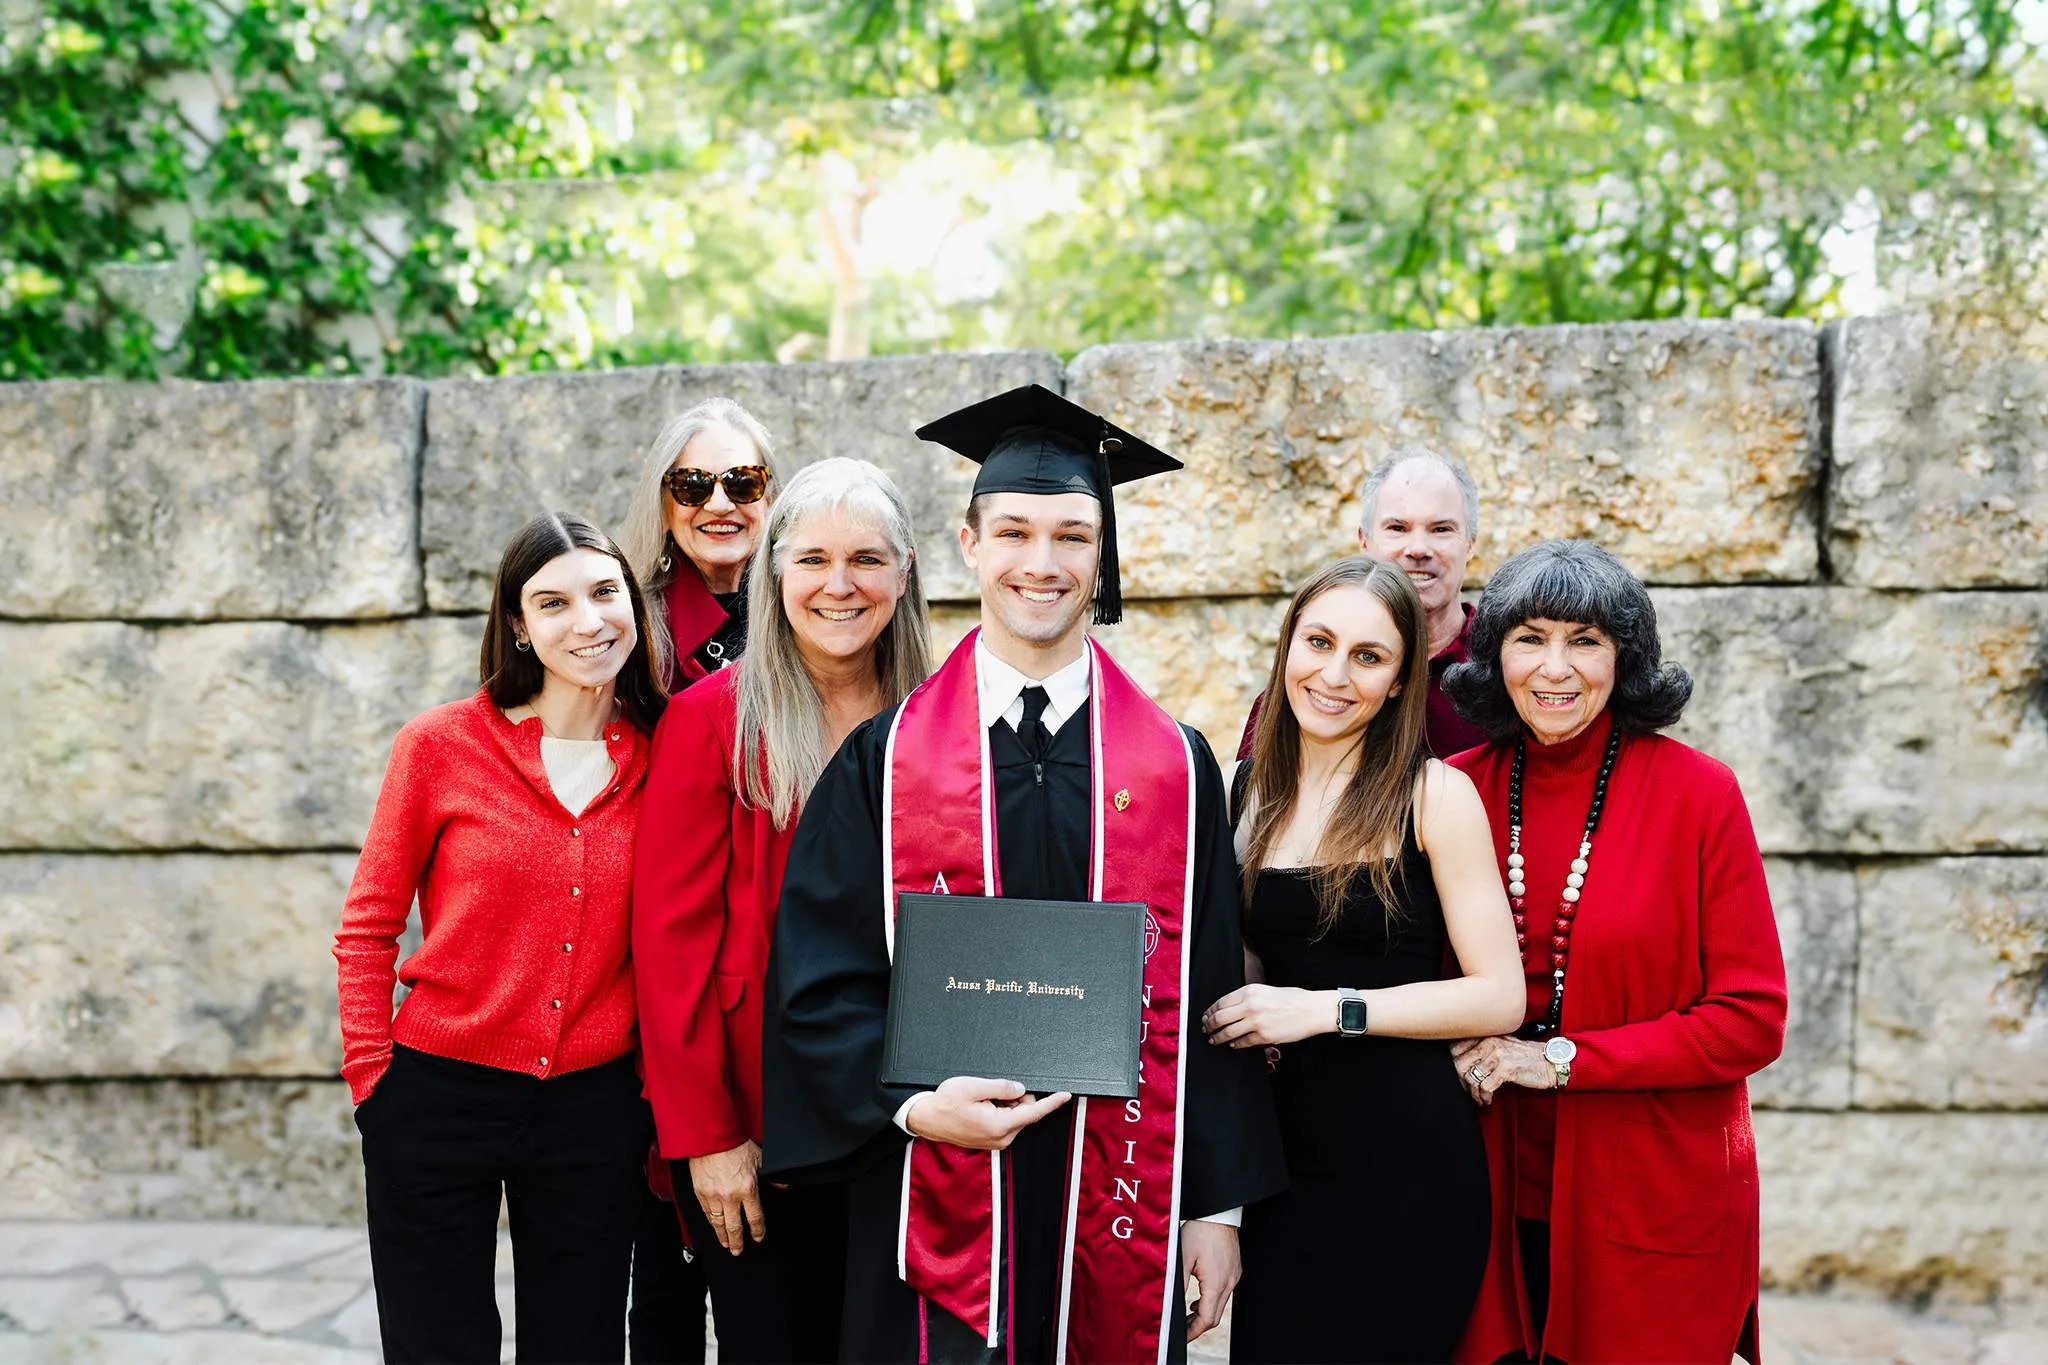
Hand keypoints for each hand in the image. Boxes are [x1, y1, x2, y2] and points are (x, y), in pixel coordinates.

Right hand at [689, 1141, 764, 1254]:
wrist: (712, 1138)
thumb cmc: (736, 1145)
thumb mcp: (760, 1159)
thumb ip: (771, 1177)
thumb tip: (783, 1186)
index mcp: (748, 1189)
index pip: (755, 1217)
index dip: (758, 1230)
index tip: (758, 1237)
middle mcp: (730, 1197)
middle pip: (735, 1226)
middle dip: (738, 1241)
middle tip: (738, 1250)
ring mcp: (714, 1196)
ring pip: (719, 1223)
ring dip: (723, 1235)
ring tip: (726, 1243)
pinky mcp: (701, 1193)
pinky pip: (707, 1213)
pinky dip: (711, 1222)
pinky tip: (714, 1226)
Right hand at [904, 1076, 1071, 1150]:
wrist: (927, 1118)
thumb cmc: (945, 1104)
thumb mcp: (973, 1086)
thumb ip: (1001, 1087)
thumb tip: (1020, 1089)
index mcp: (999, 1125)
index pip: (1034, 1112)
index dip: (1052, 1102)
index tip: (1066, 1095)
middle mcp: (1001, 1138)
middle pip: (1025, 1112)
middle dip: (1017, 1098)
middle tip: (992, 1091)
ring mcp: (997, 1141)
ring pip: (1016, 1116)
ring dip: (1006, 1104)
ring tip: (982, 1100)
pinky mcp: (992, 1141)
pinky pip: (1006, 1122)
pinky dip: (1000, 1111)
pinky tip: (982, 1107)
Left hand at [1182, 1220, 1240, 1342]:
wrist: (1218, 1212)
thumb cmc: (1199, 1231)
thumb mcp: (1183, 1257)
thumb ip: (1179, 1284)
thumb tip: (1173, 1306)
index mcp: (1216, 1282)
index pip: (1207, 1319)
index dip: (1193, 1331)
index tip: (1181, 1336)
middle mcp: (1229, 1282)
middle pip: (1215, 1316)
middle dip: (1198, 1326)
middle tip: (1182, 1329)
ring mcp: (1234, 1276)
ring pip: (1220, 1305)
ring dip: (1204, 1313)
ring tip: (1187, 1315)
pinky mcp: (1235, 1270)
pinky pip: (1224, 1293)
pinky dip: (1211, 1300)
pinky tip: (1199, 1298)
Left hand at [1202, 984, 1330, 1047]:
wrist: (1312, 1010)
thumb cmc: (1293, 998)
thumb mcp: (1266, 990)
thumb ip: (1247, 997)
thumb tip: (1231, 1008)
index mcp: (1249, 991)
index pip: (1221, 1002)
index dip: (1210, 1011)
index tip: (1207, 1016)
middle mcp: (1250, 1006)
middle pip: (1219, 1018)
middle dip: (1209, 1025)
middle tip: (1206, 1029)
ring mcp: (1256, 1022)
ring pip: (1227, 1033)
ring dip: (1217, 1038)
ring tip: (1213, 1040)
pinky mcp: (1263, 1037)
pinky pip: (1242, 1042)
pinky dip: (1235, 1044)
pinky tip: (1232, 1044)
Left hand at [1449, 1036, 1554, 1105]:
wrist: (1550, 1062)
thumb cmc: (1526, 1056)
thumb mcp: (1503, 1045)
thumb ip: (1483, 1048)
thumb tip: (1460, 1060)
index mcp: (1486, 1036)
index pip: (1455, 1047)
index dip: (1452, 1063)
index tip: (1457, 1076)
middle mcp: (1489, 1043)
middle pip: (1459, 1063)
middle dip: (1460, 1082)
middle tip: (1467, 1090)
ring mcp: (1497, 1056)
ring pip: (1470, 1077)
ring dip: (1473, 1093)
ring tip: (1479, 1097)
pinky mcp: (1506, 1070)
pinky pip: (1485, 1087)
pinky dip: (1484, 1097)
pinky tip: (1488, 1100)